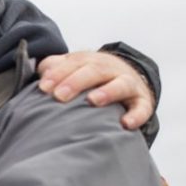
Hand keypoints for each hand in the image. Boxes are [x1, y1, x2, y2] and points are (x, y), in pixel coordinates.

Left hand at [36, 50, 153, 129]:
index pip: (73, 63)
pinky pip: (142, 108)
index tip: (43, 88)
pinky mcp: (142, 101)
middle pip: (94, 71)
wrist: (128, 75)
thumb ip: (55, 68)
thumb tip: (42, 76)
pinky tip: (126, 124)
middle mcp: (110, 70)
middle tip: (60, 95)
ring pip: (120, 84)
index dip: (58, 74)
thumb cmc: (90, 76)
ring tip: (93, 100)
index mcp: (90, 61)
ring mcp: (128, 84)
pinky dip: (136, 115)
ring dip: (107, 91)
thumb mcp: (73, 68)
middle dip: (76, 81)